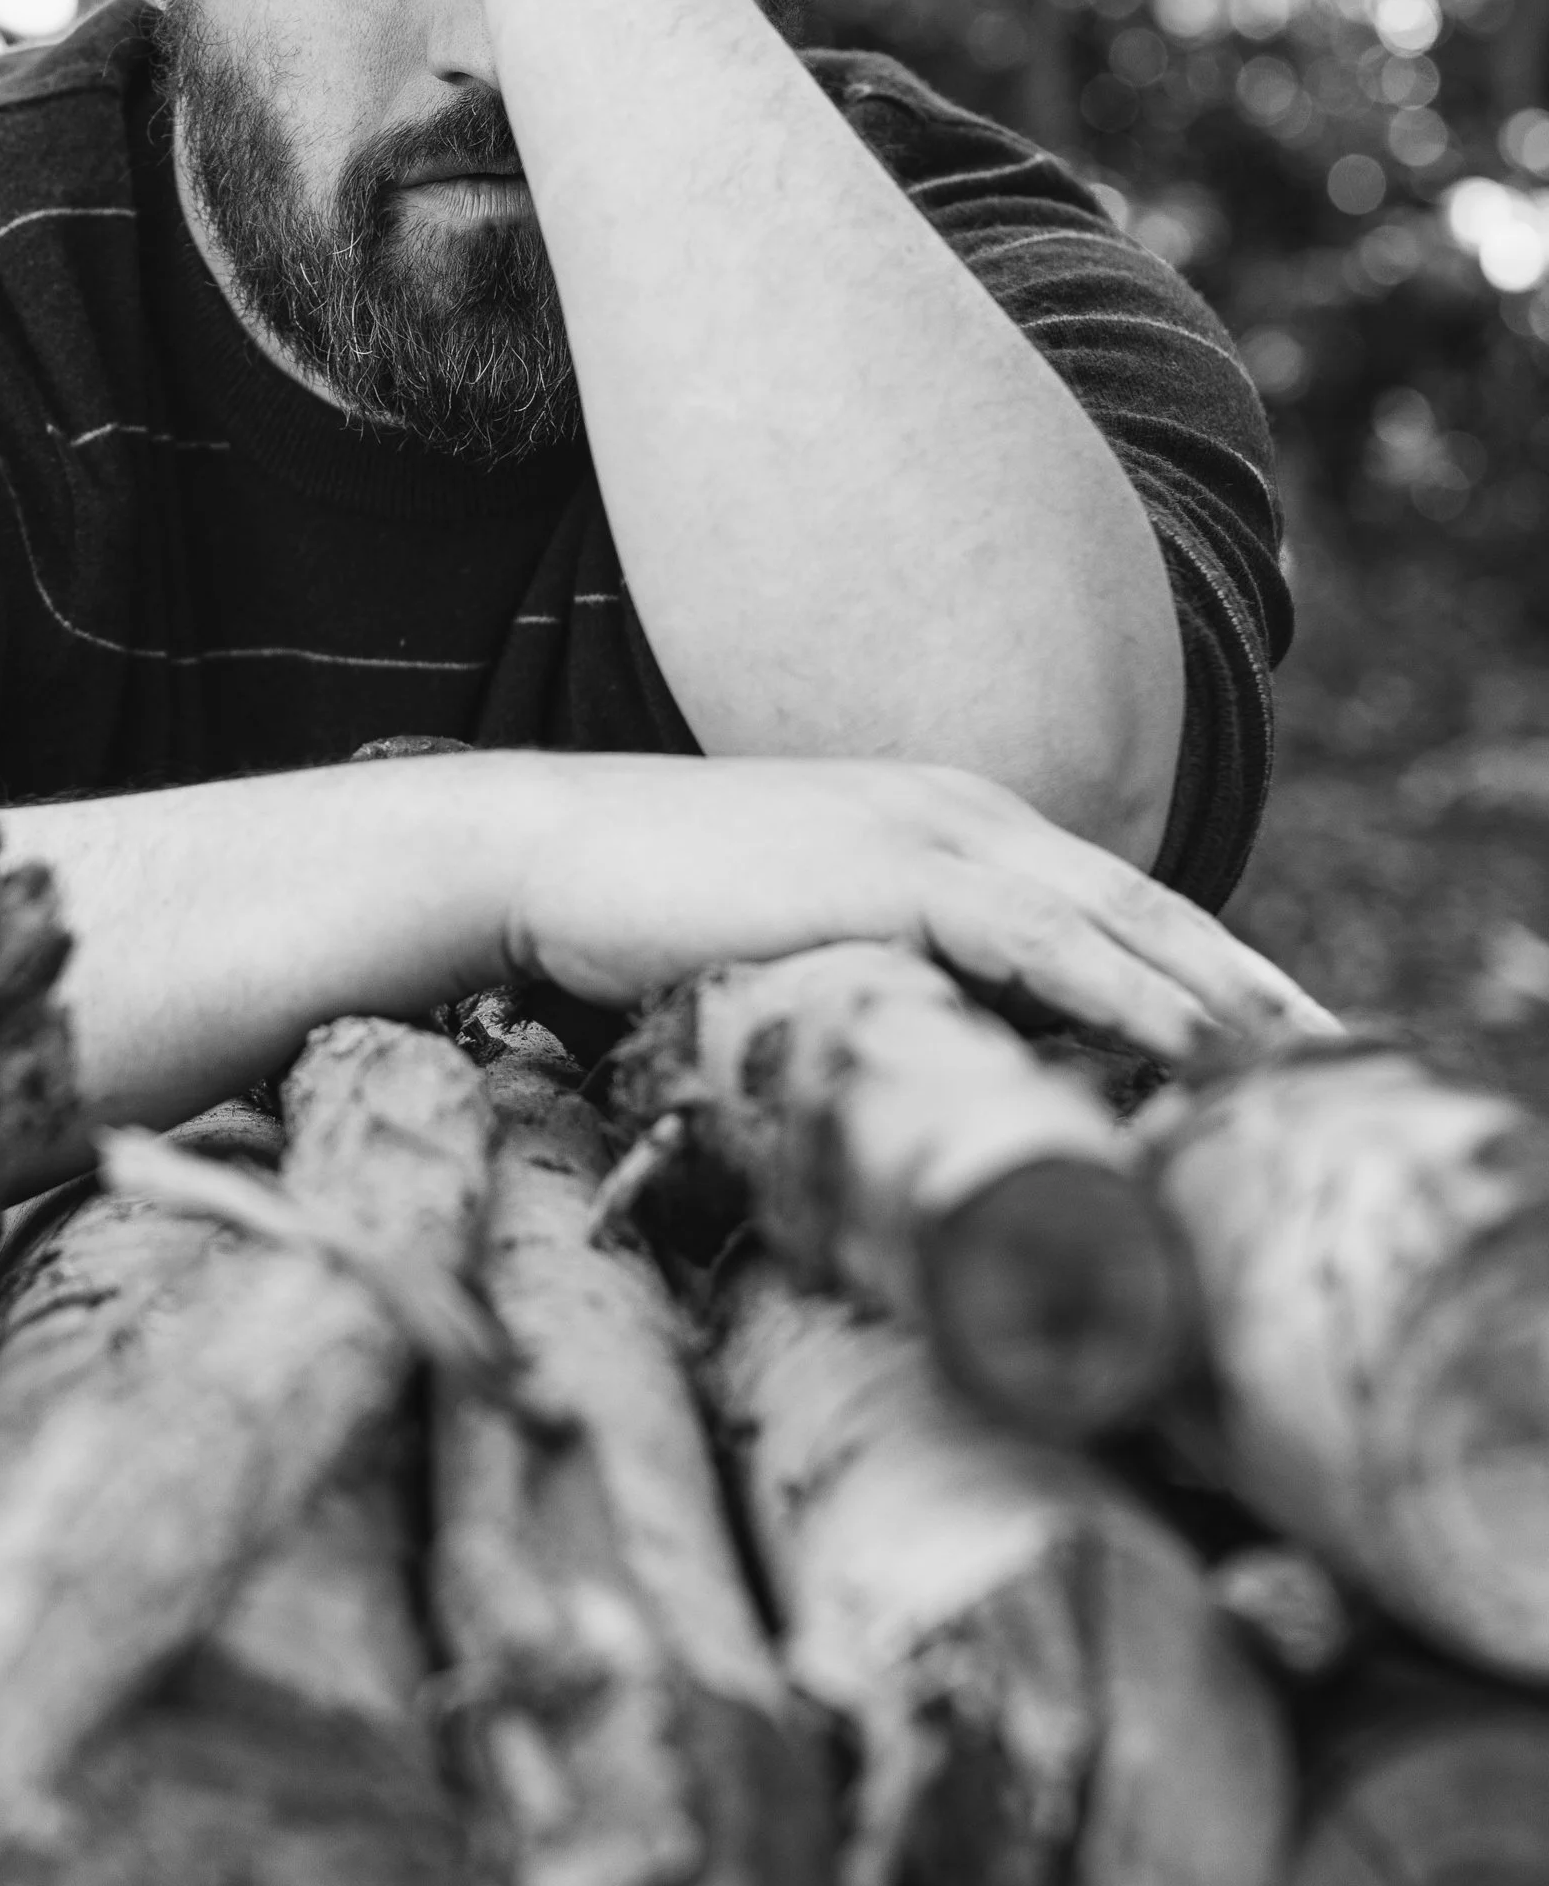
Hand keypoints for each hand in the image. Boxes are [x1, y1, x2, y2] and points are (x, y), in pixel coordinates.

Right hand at [500, 756, 1333, 1063]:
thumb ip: (882, 974)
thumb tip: (933, 1066)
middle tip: (1340, 1068)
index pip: (1109, 903)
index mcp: (948, 819)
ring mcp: (929, 831)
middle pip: (1148, 905)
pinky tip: (1196, 1049)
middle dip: (1252, 988)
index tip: (1275, 1048)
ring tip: (1304, 1078)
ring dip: (1222, 999)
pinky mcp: (889, 870)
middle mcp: (962, 808)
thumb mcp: (801, 936)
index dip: (1204, 971)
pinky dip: (1132, 995)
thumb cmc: (655, 910)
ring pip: (1119, 919)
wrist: (545, 852)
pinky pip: (1042, 940)